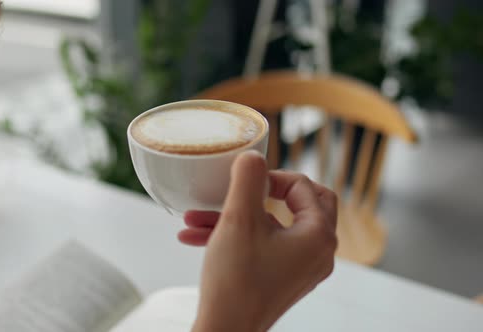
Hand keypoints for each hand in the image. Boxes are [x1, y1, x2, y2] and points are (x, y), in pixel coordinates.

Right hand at [187, 151, 337, 331]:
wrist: (224, 331)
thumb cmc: (235, 281)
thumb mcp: (239, 219)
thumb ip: (248, 179)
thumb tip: (253, 156)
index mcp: (318, 236)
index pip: (304, 186)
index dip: (270, 177)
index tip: (243, 181)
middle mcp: (317, 253)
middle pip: (301, 203)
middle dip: (262, 193)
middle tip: (244, 187)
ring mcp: (300, 267)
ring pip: (272, 226)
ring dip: (234, 216)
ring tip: (196, 217)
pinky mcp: (281, 277)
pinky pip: (263, 245)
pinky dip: (236, 236)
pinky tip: (196, 236)